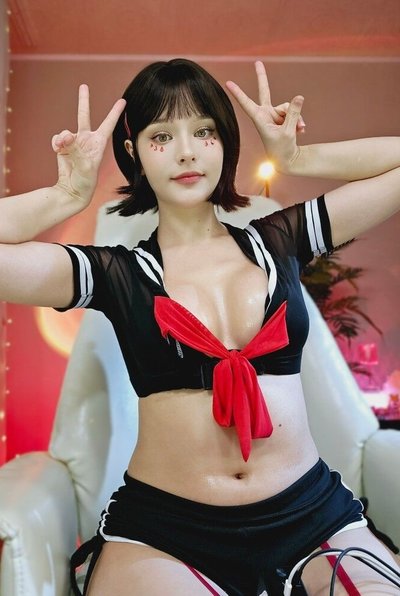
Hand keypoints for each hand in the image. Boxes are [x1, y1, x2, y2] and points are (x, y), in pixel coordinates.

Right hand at [52, 85, 125, 205]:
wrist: (73, 190)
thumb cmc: (86, 181)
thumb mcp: (85, 166)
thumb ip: (75, 149)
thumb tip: (65, 136)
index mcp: (99, 143)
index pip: (108, 124)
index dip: (115, 112)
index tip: (123, 101)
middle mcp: (87, 140)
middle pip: (84, 116)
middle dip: (83, 101)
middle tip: (83, 86)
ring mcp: (74, 143)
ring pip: (66, 132)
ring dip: (63, 138)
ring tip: (63, 147)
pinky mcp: (63, 148)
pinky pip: (57, 139)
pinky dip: (56, 143)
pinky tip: (58, 151)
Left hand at [225, 61, 304, 172]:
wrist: (287, 159)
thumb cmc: (282, 149)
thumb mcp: (289, 132)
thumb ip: (294, 114)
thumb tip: (298, 96)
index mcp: (260, 119)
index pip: (247, 103)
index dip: (238, 93)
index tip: (228, 83)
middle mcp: (266, 114)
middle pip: (265, 91)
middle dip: (262, 77)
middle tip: (258, 62)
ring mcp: (275, 115)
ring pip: (288, 106)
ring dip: (296, 118)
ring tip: (300, 130)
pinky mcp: (283, 117)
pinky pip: (294, 112)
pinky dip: (299, 121)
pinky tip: (301, 130)